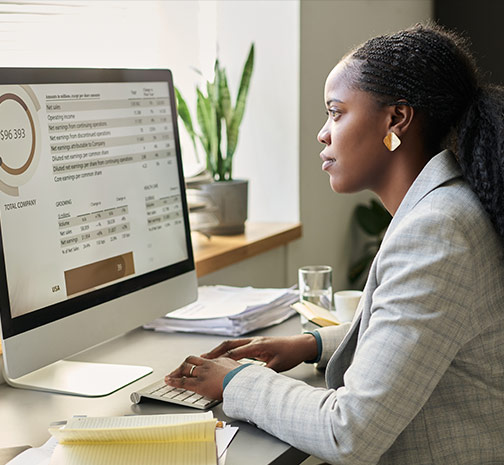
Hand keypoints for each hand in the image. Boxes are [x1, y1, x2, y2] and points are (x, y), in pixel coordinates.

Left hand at [165, 355, 240, 399]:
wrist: (242, 382)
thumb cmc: (244, 378)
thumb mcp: (239, 369)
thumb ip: (234, 370)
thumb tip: (237, 372)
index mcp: (218, 360)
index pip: (204, 360)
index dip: (197, 363)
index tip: (193, 365)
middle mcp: (208, 364)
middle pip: (191, 360)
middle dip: (183, 365)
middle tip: (178, 369)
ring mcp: (203, 373)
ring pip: (185, 369)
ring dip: (176, 372)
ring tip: (170, 375)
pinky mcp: (199, 384)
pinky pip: (182, 382)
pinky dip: (173, 381)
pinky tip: (168, 381)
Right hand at [201, 334, 317, 372]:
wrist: (300, 345)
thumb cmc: (290, 354)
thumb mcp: (277, 366)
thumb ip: (263, 373)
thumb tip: (251, 382)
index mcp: (258, 346)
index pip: (236, 351)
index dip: (222, 358)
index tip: (210, 363)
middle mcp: (254, 341)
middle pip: (230, 344)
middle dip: (215, 351)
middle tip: (203, 358)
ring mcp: (254, 341)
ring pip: (232, 344)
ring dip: (220, 350)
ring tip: (208, 357)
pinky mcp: (256, 343)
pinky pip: (238, 345)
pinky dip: (228, 351)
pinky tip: (223, 357)